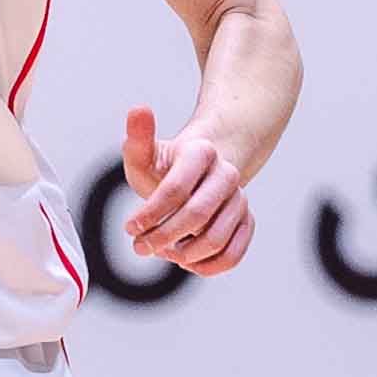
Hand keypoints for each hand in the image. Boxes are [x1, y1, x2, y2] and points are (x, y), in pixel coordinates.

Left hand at [120, 105, 253, 272]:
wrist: (198, 176)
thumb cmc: (166, 169)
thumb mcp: (146, 154)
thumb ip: (139, 138)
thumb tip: (138, 109)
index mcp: (202, 152)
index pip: (176, 187)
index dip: (150, 212)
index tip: (130, 228)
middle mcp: (228, 174)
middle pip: (197, 214)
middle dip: (164, 236)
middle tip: (140, 247)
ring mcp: (241, 199)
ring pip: (216, 238)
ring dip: (184, 254)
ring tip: (163, 251)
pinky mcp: (247, 222)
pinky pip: (234, 254)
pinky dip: (207, 266)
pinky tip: (186, 262)